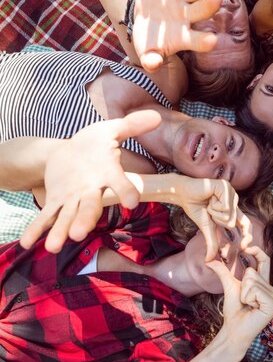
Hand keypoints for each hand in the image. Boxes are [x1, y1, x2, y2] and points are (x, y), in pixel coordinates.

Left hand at [20, 110, 161, 252]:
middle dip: (84, 220)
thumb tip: (156, 115)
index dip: (126, 191)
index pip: (120, 183)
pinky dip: (37, 229)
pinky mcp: (56, 201)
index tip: (132, 202)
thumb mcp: (111, 129)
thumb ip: (131, 125)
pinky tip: (26, 242)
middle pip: (90, 207)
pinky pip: (47, 217)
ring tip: (53, 246)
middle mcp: (92, 191)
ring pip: (68, 217)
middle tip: (78, 233)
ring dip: (60, 231)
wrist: (71, 152)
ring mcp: (73, 199)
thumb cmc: (95, 143)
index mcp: (107, 173)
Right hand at [133, 0, 222, 70]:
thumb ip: (151, 59)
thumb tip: (154, 65)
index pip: (197, 41)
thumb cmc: (148, 40)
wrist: (142, 19)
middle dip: (210, 4)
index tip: (213, 41)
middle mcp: (188, 17)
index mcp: (184, 37)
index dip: (204, 41)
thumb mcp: (146, 51)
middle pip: (202, 11)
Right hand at [176, 177, 250, 260]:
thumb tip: (209, 260)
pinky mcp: (226, 187)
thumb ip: (212, 243)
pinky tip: (209, 197)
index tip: (243, 247)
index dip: (248, 235)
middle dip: (217, 219)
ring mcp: (231, 192)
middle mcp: (234, 201)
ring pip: (229, 215)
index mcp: (232, 210)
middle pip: (233, 222)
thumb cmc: (196, 208)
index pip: (246, 224)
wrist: (184, 194)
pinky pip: (225, 206)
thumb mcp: (206, 228)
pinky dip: (214, 206)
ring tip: (208, 202)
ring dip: (214, 212)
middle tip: (209, 209)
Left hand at [208, 247, 272, 349]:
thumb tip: (209, 259)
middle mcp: (271, 288)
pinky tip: (252, 308)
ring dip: (244, 294)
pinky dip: (248, 299)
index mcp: (263, 282)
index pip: (264, 260)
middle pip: (252, 272)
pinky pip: (255, 290)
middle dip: (241, 286)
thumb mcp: (229, 286)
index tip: (246, 246)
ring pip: (252, 281)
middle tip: (244, 300)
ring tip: (248, 304)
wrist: (234, 329)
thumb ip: (222, 271)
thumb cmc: (234, 310)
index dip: (257, 251)